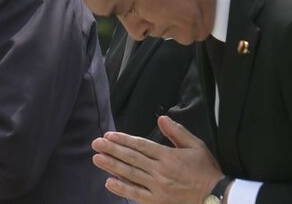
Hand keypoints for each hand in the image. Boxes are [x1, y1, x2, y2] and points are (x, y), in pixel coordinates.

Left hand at [92, 116, 222, 203]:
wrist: (217, 198)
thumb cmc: (206, 171)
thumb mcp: (196, 146)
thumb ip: (177, 132)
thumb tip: (162, 118)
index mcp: (169, 156)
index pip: (141, 145)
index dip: (123, 140)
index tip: (109, 135)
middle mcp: (161, 171)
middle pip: (131, 158)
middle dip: (112, 150)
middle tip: (96, 143)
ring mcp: (158, 188)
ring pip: (131, 175)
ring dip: (112, 166)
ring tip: (97, 158)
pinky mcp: (158, 202)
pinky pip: (137, 195)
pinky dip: (122, 189)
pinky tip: (109, 182)